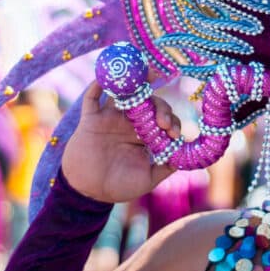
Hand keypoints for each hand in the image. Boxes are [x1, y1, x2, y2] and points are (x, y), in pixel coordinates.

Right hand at [61, 82, 177, 202]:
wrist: (88, 192)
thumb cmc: (118, 187)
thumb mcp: (147, 180)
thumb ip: (164, 168)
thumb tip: (181, 157)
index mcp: (144, 134)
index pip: (162, 117)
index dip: (171, 120)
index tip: (173, 132)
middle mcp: (129, 122)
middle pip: (148, 102)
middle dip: (160, 108)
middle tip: (163, 122)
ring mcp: (110, 118)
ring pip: (123, 94)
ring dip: (134, 84)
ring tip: (147, 78)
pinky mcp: (90, 119)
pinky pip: (92, 98)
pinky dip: (97, 85)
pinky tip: (106, 78)